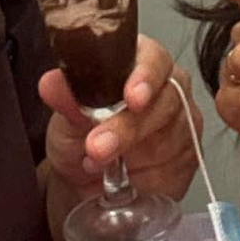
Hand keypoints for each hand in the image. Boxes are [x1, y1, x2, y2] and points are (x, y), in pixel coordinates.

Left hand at [40, 34, 200, 202]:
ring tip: (97, 162)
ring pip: (173, 131)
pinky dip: (149, 173)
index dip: (145, 75)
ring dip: (134, 151)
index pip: (153, 57)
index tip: (130, 97)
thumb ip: (66, 98)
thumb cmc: (79, 137)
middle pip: (166, 96)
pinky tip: (125, 178)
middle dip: (130, 125)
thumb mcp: (65, 119)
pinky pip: (179, 162)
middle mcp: (165, 86)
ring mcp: (180, 121)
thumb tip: (52, 83)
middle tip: (98, 146)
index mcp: (137, 61)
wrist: (82, 183)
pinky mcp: (187, 155)